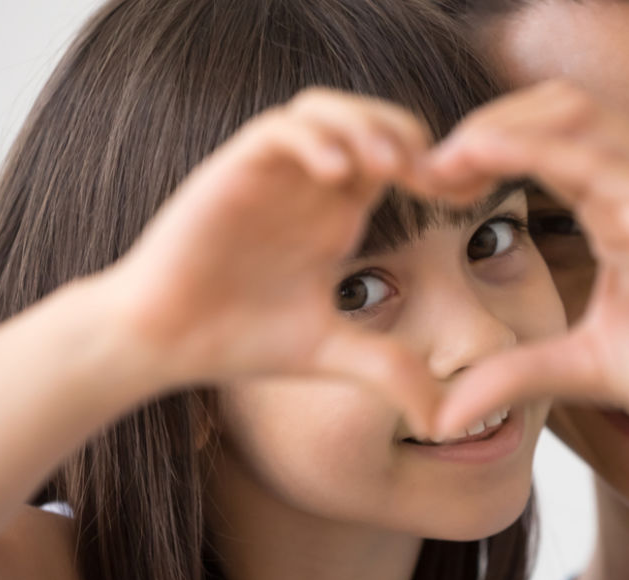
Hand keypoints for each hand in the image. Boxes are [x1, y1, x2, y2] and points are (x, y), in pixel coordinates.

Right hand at [102, 89, 439, 429]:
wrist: (163, 340)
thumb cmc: (240, 338)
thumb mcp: (333, 354)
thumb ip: (389, 371)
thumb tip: (443, 422)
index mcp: (338, 213)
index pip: (398, 159)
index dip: (437, 167)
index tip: (464, 197)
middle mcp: (309, 185)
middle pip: (371, 118)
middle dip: (408, 135)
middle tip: (431, 177)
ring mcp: (272, 173)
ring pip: (325, 109)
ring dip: (363, 125)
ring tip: (389, 166)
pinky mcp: (232, 170)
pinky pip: (280, 129)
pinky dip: (313, 139)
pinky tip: (335, 176)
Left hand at [421, 81, 628, 457]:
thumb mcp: (585, 368)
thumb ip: (518, 374)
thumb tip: (441, 414)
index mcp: (620, 202)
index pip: (541, 141)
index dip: (478, 152)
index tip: (424, 187)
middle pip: (549, 109)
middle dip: (480, 127)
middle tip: (423, 171)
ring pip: (572, 113)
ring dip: (498, 126)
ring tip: (443, 162)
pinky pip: (605, 155)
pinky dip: (537, 147)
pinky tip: (486, 162)